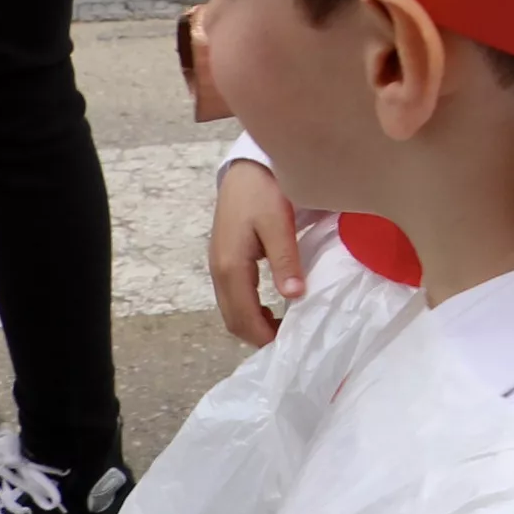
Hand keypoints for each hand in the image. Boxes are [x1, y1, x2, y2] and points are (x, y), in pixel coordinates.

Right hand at [207, 156, 303, 347]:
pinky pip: (233, 296)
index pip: (243, 317)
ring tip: (285, 328)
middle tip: (290, 341)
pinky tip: (273, 308)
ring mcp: (218, 265)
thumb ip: (285, 260)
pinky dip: (249, 310)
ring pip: (231, 309)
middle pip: (233, 319)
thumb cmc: (264, 191)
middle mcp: (218, 270)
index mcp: (230, 266)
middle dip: (258, 336)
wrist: (246, 167)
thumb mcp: (278, 224)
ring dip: (253, 324)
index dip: (264, 337)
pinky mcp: (224, 259)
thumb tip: (294, 296)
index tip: (290, 346)